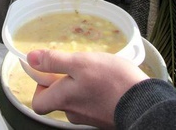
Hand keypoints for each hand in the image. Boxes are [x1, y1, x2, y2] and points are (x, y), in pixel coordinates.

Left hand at [28, 50, 146, 129]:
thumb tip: (31, 59)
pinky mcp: (104, 117)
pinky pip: (92, 103)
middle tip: (77, 67)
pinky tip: (107, 81)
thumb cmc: (111, 81)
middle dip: (64, 82)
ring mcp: (90, 117)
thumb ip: (54, 61)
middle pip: (58, 100)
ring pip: (76, 100)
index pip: (38, 103)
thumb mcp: (80, 62)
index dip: (39, 87)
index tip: (50, 73)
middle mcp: (73, 113)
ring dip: (81, 86)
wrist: (144, 102)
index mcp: (63, 100)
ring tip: (96, 72)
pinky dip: (95, 92)